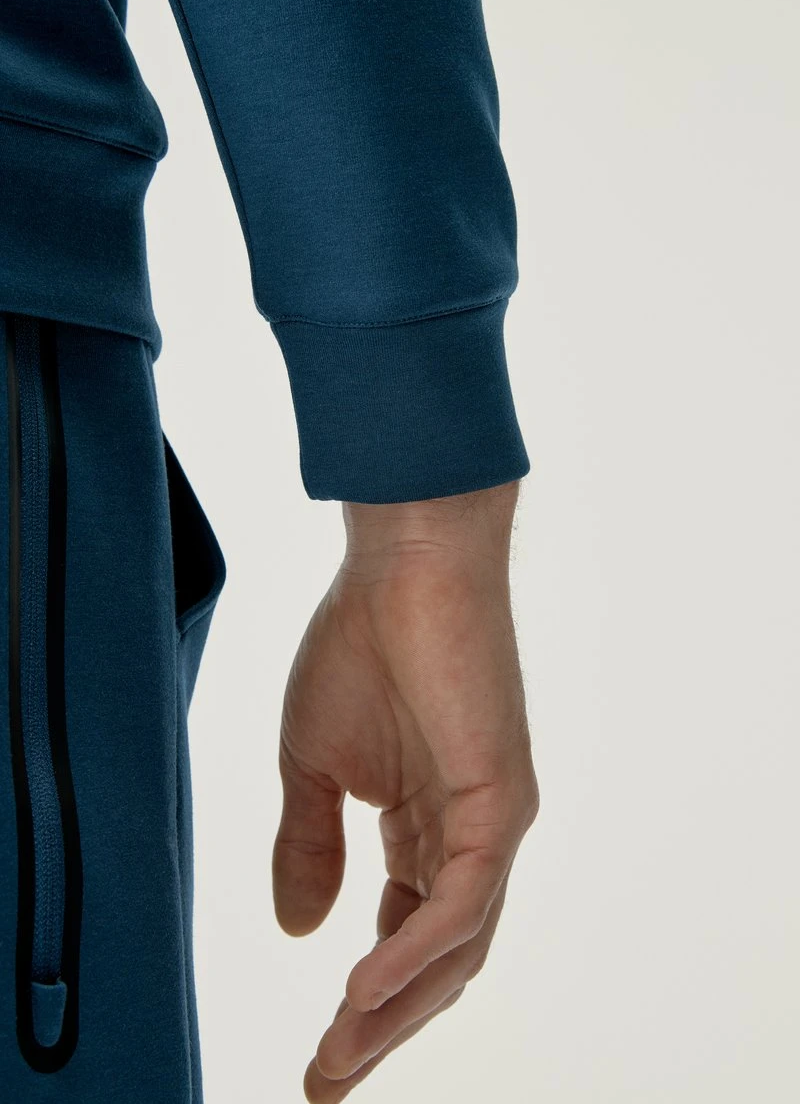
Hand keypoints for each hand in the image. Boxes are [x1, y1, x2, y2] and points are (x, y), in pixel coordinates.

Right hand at [271, 480, 538, 1101]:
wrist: (402, 565)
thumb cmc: (359, 647)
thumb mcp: (312, 766)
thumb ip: (308, 846)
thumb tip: (296, 929)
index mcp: (424, 825)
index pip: (403, 934)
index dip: (366, 997)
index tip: (319, 1050)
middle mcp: (467, 834)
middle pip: (436, 959)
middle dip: (381, 1025)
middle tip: (326, 1080)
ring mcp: (490, 820)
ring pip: (456, 945)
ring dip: (395, 1007)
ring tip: (337, 1056)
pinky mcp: (497, 798)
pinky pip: (459, 897)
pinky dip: (412, 948)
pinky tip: (361, 988)